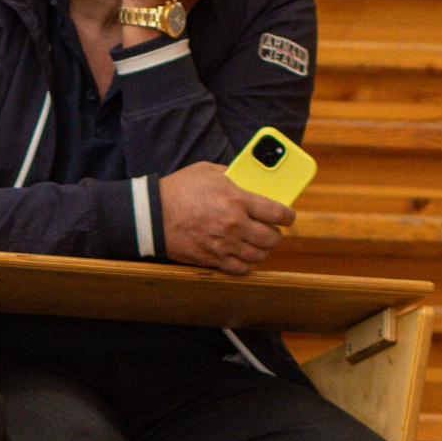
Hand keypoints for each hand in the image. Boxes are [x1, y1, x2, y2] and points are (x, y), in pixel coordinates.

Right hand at [156, 162, 292, 276]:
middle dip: (275, 234)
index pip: (278, 213)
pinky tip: (244, 255)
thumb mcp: (209, 172)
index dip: (288, 216)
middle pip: (271, 237)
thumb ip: (235, 177)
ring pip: (258, 255)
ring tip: (257, 242)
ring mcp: (225, 245)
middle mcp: (235, 225)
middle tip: (271, 229)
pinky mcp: (213, 259)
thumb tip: (252, 183)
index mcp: (238, 200)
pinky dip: (247, 263)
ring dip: (262, 250)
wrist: (153, 214)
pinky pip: (241, 268)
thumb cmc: (180, 189)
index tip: (288, 216)